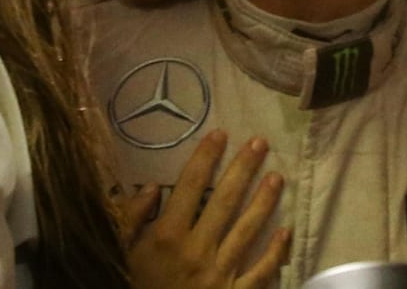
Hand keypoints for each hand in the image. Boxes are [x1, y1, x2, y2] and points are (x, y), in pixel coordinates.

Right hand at [126, 130, 289, 288]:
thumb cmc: (134, 288)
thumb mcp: (119, 254)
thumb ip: (130, 220)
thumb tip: (152, 187)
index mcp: (165, 236)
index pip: (190, 185)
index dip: (206, 156)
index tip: (220, 133)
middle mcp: (196, 250)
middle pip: (225, 200)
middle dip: (244, 168)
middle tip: (260, 142)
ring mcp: (219, 274)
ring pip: (248, 229)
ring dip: (265, 201)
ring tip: (277, 176)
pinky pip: (260, 271)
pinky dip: (276, 251)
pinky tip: (287, 229)